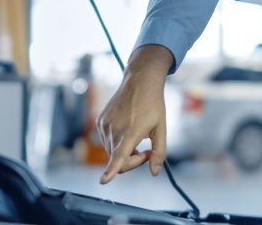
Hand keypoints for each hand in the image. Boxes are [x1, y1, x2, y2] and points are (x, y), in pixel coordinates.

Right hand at [96, 45, 172, 183]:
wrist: (139, 80)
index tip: (103, 181)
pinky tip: (128, 129)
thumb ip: (159, 152)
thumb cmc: (153, 104)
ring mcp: (105, 125)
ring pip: (112, 152)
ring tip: (139, 138)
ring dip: (125, 152)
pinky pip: (107, 141)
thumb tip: (154, 173)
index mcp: (131, 132)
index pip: (118, 156)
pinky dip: (117, 142)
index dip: (110, 170)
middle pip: (119, 160)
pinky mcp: (100, 122)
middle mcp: (114, 129)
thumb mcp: (161, 128)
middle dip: (133, 161)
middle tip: (147, 152)